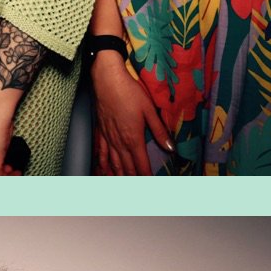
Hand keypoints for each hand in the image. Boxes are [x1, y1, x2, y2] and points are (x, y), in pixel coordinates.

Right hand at [92, 54, 171, 178]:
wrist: (106, 79)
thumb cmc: (129, 92)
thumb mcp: (149, 110)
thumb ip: (159, 131)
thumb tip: (171, 148)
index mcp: (133, 138)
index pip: (141, 165)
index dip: (147, 177)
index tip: (152, 186)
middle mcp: (119, 142)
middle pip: (127, 168)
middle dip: (133, 181)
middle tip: (138, 191)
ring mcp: (108, 138)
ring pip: (112, 165)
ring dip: (118, 177)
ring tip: (122, 187)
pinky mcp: (100, 132)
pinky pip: (100, 154)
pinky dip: (102, 166)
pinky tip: (102, 172)